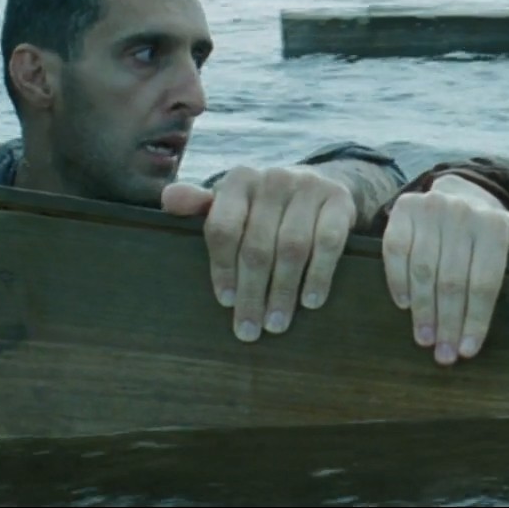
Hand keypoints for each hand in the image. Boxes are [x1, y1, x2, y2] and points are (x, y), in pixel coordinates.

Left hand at [163, 165, 353, 341]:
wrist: (324, 185)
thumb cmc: (267, 207)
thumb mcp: (234, 203)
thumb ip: (201, 206)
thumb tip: (168, 199)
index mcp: (239, 180)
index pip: (223, 228)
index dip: (222, 268)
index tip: (225, 302)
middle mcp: (273, 178)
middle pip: (257, 245)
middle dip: (252, 292)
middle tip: (249, 329)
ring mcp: (309, 186)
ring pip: (292, 247)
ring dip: (283, 291)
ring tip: (277, 324)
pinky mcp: (340, 200)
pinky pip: (329, 243)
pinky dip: (319, 276)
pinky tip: (310, 301)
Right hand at [381, 174, 508, 365]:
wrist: (460, 199)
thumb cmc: (496, 235)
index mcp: (496, 224)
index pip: (485, 281)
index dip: (477, 319)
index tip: (470, 350)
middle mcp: (463, 212)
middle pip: (453, 280)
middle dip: (449, 323)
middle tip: (445, 357)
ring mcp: (431, 210)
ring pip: (423, 269)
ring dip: (422, 310)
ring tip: (426, 341)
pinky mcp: (404, 211)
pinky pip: (395, 251)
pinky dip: (397, 280)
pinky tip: (403, 307)